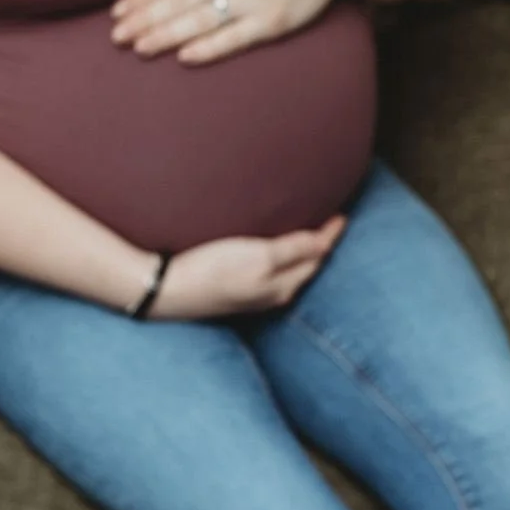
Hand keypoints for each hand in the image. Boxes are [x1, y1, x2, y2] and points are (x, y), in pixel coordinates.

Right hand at [152, 218, 346, 318]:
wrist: (167, 291)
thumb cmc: (212, 271)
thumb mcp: (259, 257)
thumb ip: (293, 249)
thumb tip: (326, 243)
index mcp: (283, 287)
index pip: (317, 256)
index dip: (330, 235)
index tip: (343, 214)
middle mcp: (272, 294)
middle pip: (305, 267)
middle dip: (319, 247)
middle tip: (329, 222)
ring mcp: (253, 295)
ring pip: (287, 272)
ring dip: (299, 254)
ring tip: (306, 233)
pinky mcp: (235, 291)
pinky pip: (268, 273)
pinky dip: (279, 260)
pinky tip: (271, 251)